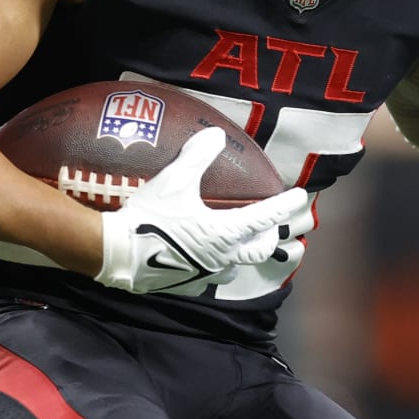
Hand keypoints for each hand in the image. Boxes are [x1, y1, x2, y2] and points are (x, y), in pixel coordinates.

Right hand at [96, 128, 309, 292]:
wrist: (118, 253)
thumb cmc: (149, 217)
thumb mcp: (174, 180)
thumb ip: (197, 156)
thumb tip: (215, 134)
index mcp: (225, 232)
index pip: (265, 217)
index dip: (285, 206)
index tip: (301, 198)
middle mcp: (222, 257)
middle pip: (260, 250)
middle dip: (276, 238)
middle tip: (284, 229)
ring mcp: (206, 273)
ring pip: (239, 267)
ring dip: (250, 256)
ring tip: (252, 248)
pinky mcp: (188, 283)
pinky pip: (211, 278)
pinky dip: (218, 267)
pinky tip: (210, 262)